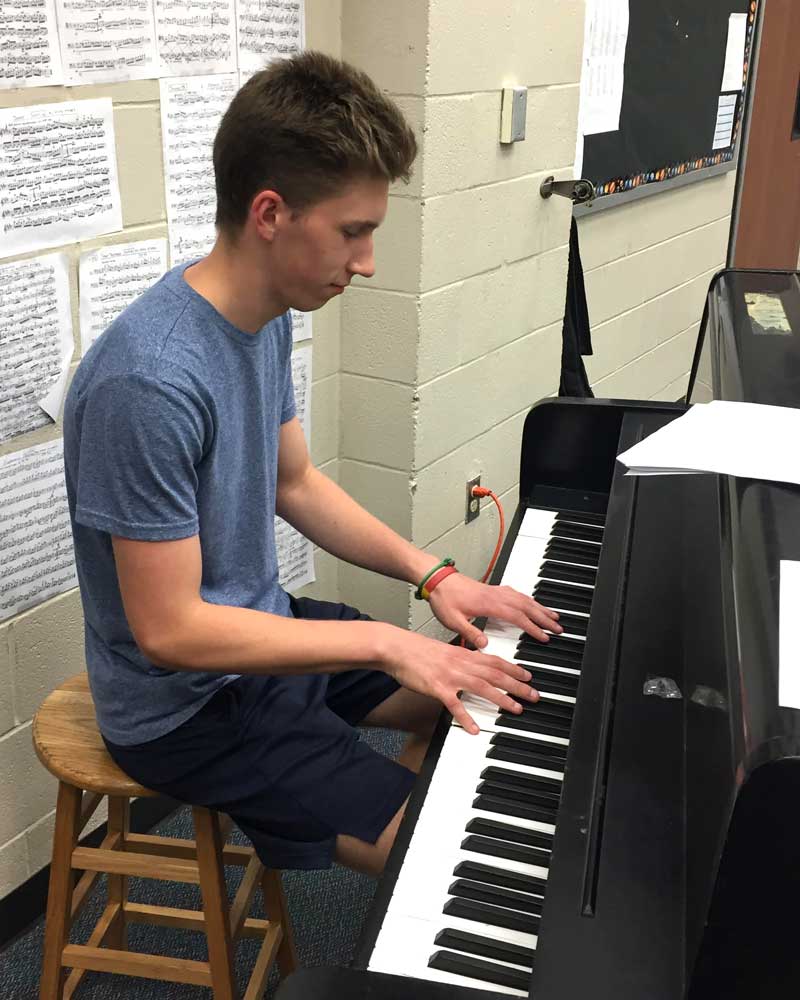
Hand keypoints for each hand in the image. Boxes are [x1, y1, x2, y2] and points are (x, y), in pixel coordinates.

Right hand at [377, 626, 539, 734]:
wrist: (397, 648)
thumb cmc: (418, 651)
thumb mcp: (446, 651)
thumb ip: (462, 658)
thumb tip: (476, 665)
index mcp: (464, 654)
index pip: (495, 661)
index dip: (514, 669)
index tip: (529, 676)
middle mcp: (461, 664)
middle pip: (495, 675)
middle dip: (517, 685)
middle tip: (534, 695)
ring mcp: (450, 676)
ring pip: (481, 687)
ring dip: (501, 699)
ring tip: (516, 709)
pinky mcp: (437, 688)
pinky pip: (454, 705)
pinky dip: (465, 717)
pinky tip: (475, 729)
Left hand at [428, 572, 562, 648]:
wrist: (437, 579)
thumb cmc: (444, 598)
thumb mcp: (452, 620)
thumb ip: (469, 632)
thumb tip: (484, 645)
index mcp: (488, 604)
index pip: (517, 616)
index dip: (532, 627)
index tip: (544, 636)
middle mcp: (495, 595)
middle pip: (526, 606)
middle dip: (544, 617)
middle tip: (559, 627)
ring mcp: (495, 591)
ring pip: (524, 598)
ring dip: (539, 607)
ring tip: (553, 616)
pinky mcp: (492, 589)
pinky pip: (516, 593)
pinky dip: (528, 599)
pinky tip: (532, 603)